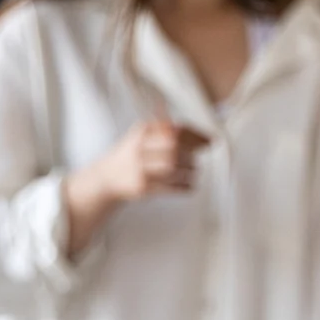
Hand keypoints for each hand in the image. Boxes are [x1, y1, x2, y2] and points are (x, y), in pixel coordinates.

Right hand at [61, 117, 209, 254]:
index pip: (175, 130)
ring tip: (193, 173)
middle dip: (191, 156)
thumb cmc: (134, 154)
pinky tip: (189, 185)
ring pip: (173, 168)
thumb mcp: (145, 137)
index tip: (211, 141)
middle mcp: (139, 148)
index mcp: (142, 132)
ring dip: (190, 172)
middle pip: (174, 149)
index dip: (197, 136)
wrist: (107, 177)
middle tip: (195, 162)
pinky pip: (171, 187)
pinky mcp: (142, 188)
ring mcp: (139, 169)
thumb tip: (206, 139)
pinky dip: (185, 187)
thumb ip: (171, 134)